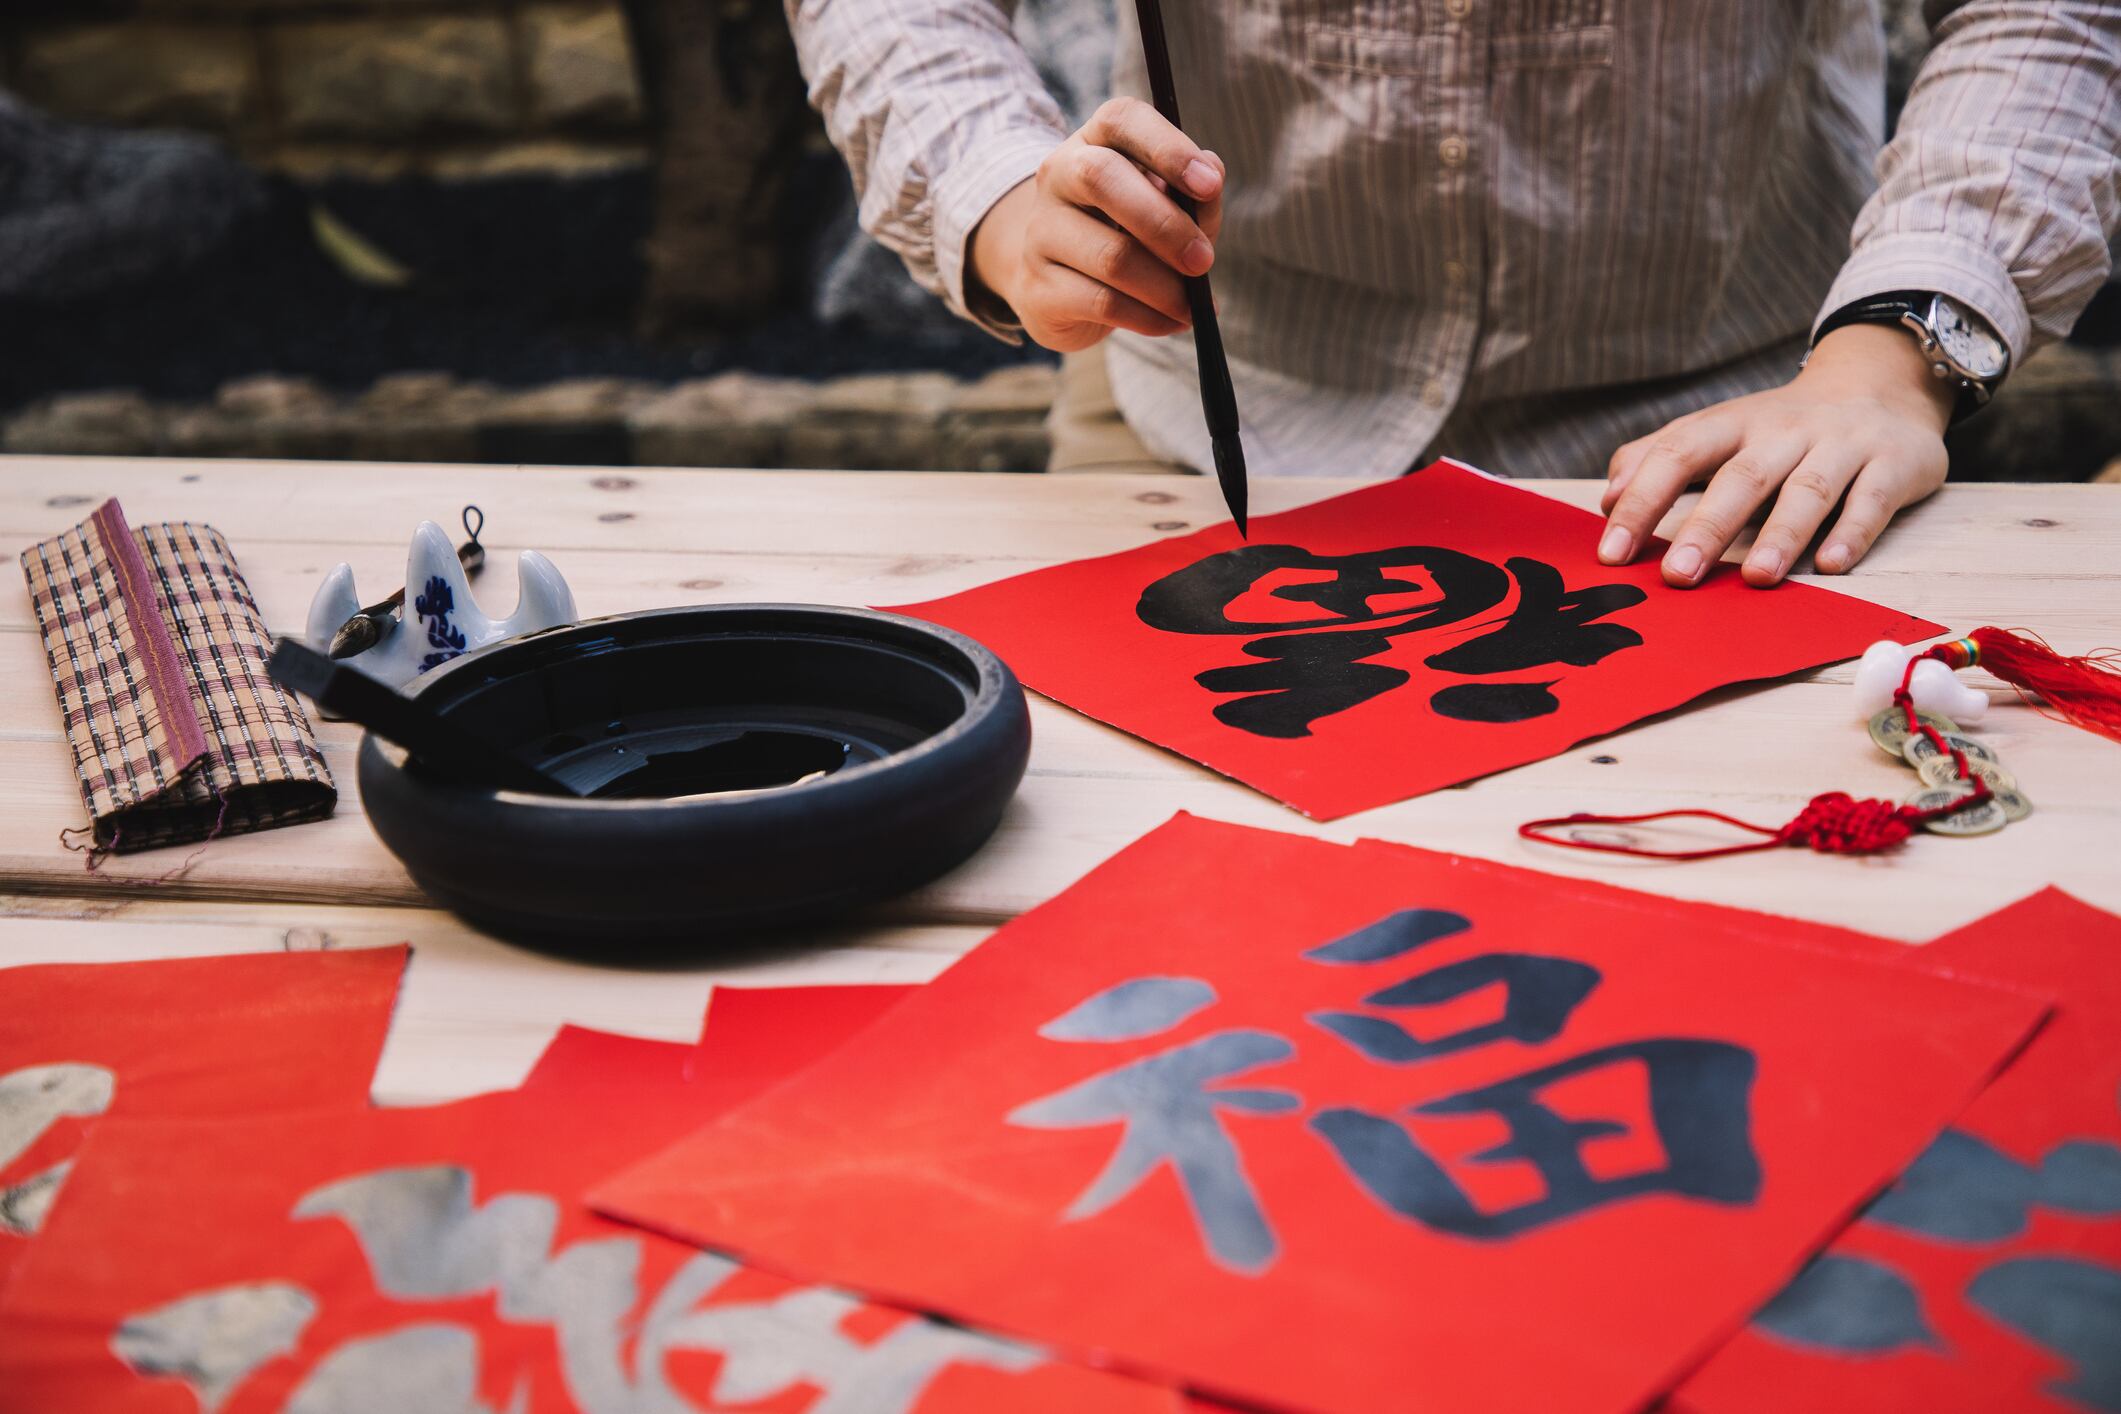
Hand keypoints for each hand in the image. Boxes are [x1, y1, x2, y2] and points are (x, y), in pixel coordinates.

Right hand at [968, 97, 1223, 351]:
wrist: (1061, 286)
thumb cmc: (1129, 234)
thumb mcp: (1169, 205)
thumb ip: (1194, 192)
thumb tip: (1212, 175)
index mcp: (1094, 140)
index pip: (1121, 120)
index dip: (1167, 148)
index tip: (1208, 186)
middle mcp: (1058, 175)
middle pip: (1101, 179)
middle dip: (1165, 224)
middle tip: (1204, 261)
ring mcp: (1040, 231)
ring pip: (1109, 254)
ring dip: (1164, 286)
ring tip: (1192, 305)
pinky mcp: (1037, 287)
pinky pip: (1101, 303)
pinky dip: (1148, 317)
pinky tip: (1171, 322)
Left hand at [1598, 323, 1955, 586]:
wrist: (1878, 385)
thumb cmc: (1778, 429)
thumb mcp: (1718, 431)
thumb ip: (1658, 458)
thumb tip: (1606, 499)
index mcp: (1733, 423)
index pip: (1678, 454)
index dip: (1642, 501)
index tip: (1612, 552)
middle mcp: (1785, 431)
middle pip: (1742, 477)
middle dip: (1708, 526)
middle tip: (1678, 575)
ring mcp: (1841, 445)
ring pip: (1808, 489)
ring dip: (1781, 534)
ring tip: (1756, 577)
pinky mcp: (1893, 464)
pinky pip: (1871, 499)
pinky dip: (1852, 532)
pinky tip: (1830, 565)